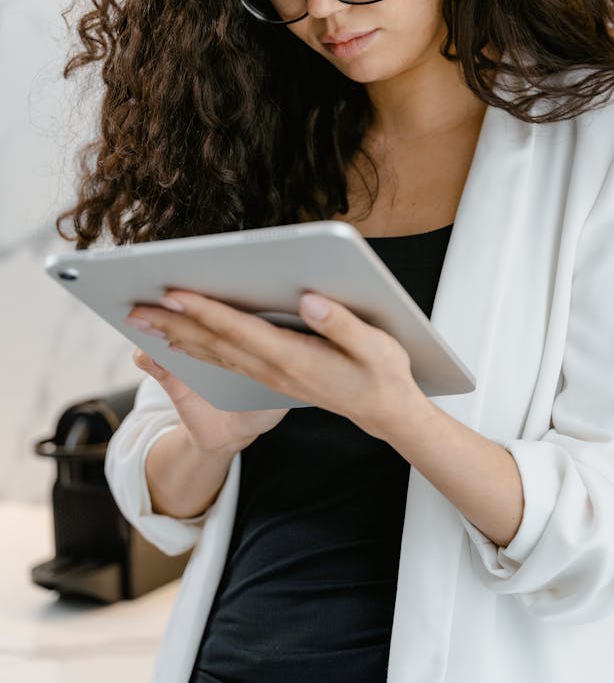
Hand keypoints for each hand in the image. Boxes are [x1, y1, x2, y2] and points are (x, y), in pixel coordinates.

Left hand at [126, 290, 421, 438]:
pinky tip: (180, 341)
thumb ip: (342, 323)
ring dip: (177, 337)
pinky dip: (197, 350)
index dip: (206, 311)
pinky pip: (224, 362)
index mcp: (294, 359)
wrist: (384, 412)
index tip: (174, 294)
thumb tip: (309, 300)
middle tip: (136, 308)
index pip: (240, 330)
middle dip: (174, 324)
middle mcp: (273, 369)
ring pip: (214, 355)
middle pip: (215, 343)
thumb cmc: (382, 374)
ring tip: (146, 322)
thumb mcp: (375, 346)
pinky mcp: (271, 377)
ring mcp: (270, 377)